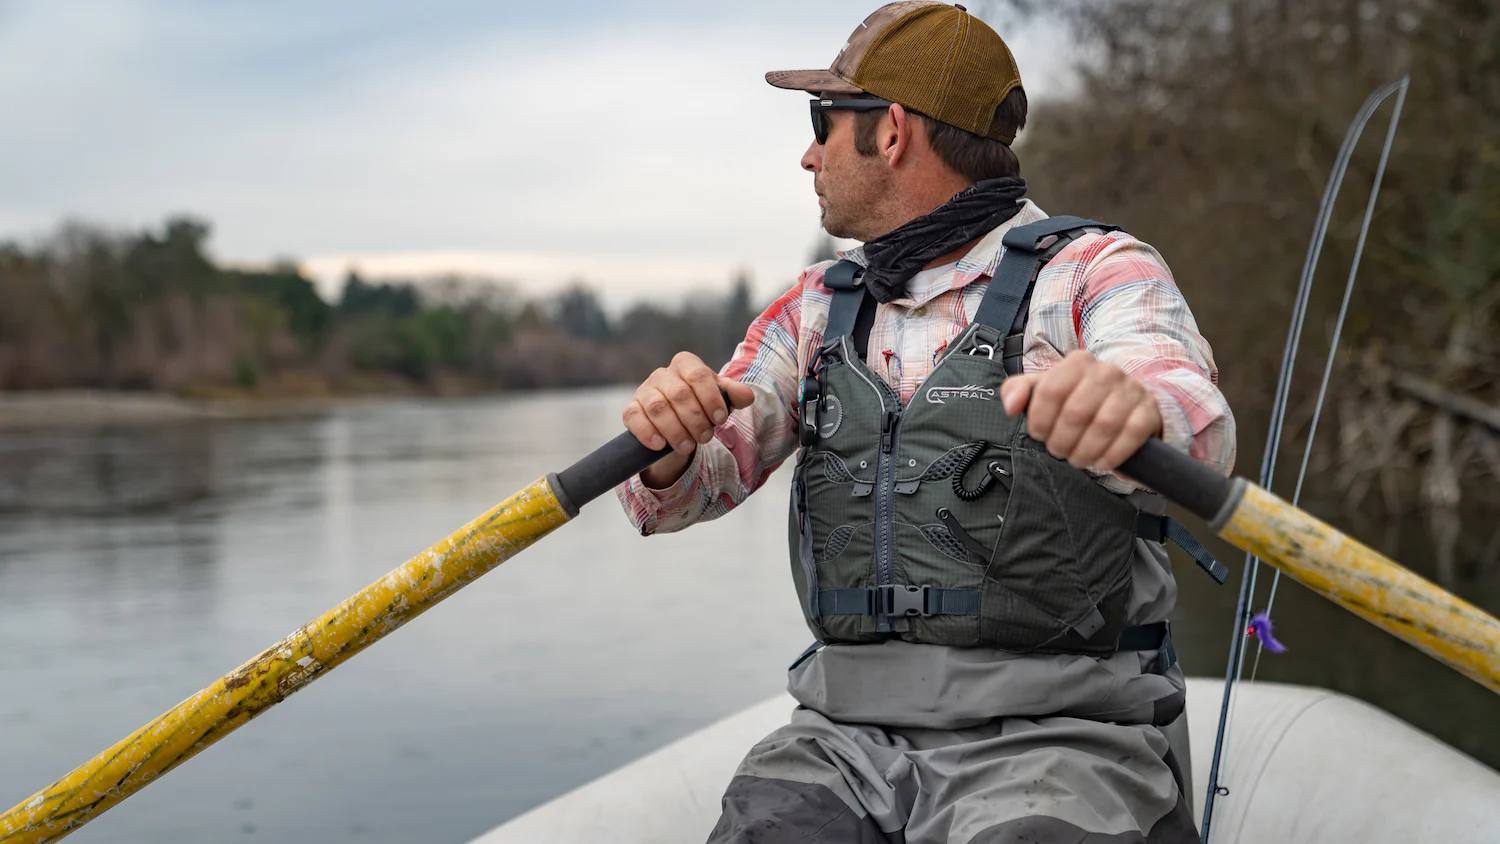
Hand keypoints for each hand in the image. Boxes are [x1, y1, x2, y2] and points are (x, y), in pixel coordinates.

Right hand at [624, 352, 754, 486]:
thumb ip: (734, 396)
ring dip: (675, 430)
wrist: (678, 424)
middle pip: (679, 394)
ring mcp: (644, 391)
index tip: (720, 419)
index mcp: (686, 364)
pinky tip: (660, 445)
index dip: (710, 398)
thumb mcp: (720, 400)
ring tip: (688, 446)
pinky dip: (647, 432)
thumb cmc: (701, 407)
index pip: (698, 374)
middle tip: (706, 437)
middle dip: (695, 419)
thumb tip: (747, 396)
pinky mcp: (631, 409)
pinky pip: (634, 417)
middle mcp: (663, 374)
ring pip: (657, 407)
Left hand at [998, 350, 1161, 473]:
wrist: (1124, 403)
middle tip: (1058, 451)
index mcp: (1077, 363)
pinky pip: (1131, 434)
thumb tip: (1011, 406)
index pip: (1050, 391)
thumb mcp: (1045, 389)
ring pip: (1103, 425)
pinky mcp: (1148, 410)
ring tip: (1077, 460)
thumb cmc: (1076, 398)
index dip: (1039, 420)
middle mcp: (1106, 371)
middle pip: (1075, 412)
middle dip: (1061, 440)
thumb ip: (1018, 391)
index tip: (1038, 434)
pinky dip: (1113, 454)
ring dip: (1085, 450)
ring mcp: (1130, 390)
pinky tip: (1101, 463)